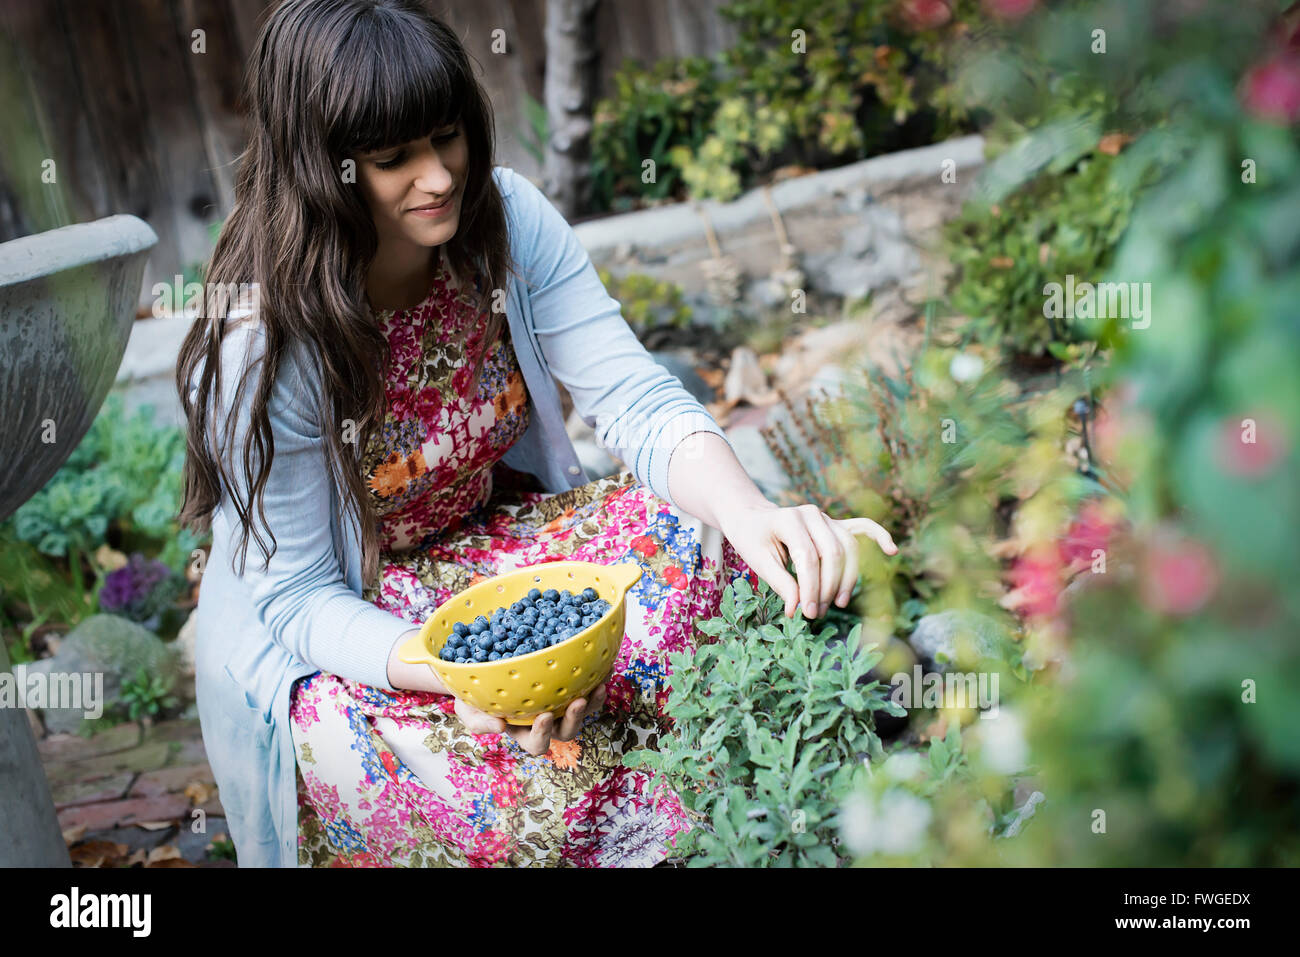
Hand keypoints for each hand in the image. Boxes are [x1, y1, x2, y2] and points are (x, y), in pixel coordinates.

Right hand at [453, 682, 607, 755]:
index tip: (543, 716)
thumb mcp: (468, 711)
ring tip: (598, 685)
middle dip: (575, 718)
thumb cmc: (473, 698)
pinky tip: (602, 665)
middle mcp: (546, 722)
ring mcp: (558, 704)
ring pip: (583, 710)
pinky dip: (596, 677)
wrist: (480, 673)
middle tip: (578, 701)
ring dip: (594, 701)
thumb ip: (480, 722)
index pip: (536, 744)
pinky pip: (588, 686)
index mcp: (524, 733)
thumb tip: (500, 727)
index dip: (542, 735)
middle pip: (567, 731)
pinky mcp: (567, 686)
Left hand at [718, 502, 896, 618]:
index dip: (809, 588)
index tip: (805, 613)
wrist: (753, 518)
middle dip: (827, 587)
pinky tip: (892, 550)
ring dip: (847, 578)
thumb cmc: (753, 540)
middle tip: (817, 613)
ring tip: (838, 603)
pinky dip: (879, 536)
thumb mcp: (758, 561)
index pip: (807, 557)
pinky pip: (862, 527)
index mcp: (790, 519)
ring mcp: (826, 518)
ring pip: (848, 548)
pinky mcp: (835, 524)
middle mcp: (812, 514)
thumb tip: (797, 609)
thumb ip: (780, 582)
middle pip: (832, 554)